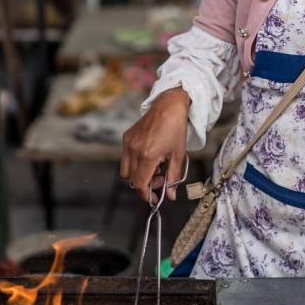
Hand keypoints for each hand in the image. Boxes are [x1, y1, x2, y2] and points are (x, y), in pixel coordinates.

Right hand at [120, 88, 190, 202]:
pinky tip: (149, 156)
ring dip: (138, 174)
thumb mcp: (178, 155)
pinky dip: (135, 162)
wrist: (169, 106)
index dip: (146, 194)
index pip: (140, 184)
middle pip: (132, 180)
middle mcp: (134, 150)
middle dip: (145, 184)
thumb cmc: (176, 129)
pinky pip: (125, 157)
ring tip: (154, 167)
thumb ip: (173, 177)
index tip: (155, 198)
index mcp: (148, 155)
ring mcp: (128, 143)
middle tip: (159, 179)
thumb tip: (171, 196)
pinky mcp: (126, 137)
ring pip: (125, 170)